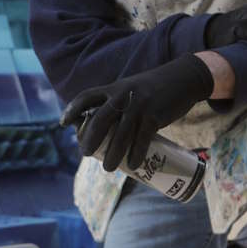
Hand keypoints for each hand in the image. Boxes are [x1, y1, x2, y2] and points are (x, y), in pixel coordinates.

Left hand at [59, 54, 212, 171]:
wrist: (183, 78)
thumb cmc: (153, 88)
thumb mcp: (130, 88)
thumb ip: (117, 102)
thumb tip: (103, 128)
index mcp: (114, 88)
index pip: (87, 97)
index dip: (73, 110)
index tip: (62, 123)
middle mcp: (123, 95)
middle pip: (100, 119)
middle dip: (90, 139)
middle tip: (86, 154)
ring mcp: (139, 105)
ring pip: (121, 134)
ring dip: (113, 154)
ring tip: (108, 169)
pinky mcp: (154, 116)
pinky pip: (142, 138)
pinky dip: (137, 154)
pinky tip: (133, 165)